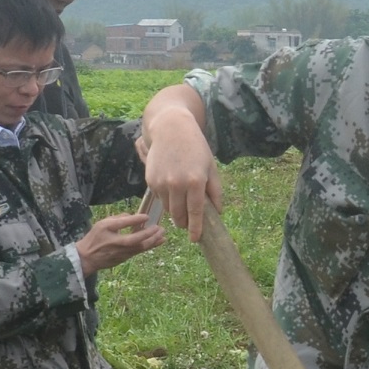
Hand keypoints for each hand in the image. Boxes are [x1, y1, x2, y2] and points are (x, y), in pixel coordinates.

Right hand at [76, 209, 166, 274]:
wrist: (87, 258)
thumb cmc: (94, 238)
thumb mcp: (102, 224)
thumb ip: (118, 219)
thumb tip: (133, 216)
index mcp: (108, 231)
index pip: (123, 225)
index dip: (135, 220)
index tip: (147, 216)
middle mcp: (116, 243)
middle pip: (135, 240)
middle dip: (149, 234)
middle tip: (160, 228)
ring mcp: (121, 252)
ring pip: (140, 248)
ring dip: (153, 241)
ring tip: (164, 235)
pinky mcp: (125, 258)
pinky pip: (139, 251)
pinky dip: (150, 246)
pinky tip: (158, 241)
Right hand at [141, 102, 222, 238]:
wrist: (171, 129)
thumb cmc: (196, 148)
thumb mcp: (211, 167)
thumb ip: (215, 191)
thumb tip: (218, 212)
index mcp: (195, 182)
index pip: (196, 213)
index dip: (195, 229)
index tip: (195, 239)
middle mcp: (177, 184)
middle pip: (179, 215)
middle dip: (184, 223)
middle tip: (187, 224)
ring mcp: (162, 182)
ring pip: (168, 209)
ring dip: (175, 211)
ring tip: (181, 203)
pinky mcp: (151, 180)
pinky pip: (160, 198)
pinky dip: (166, 199)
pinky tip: (171, 188)